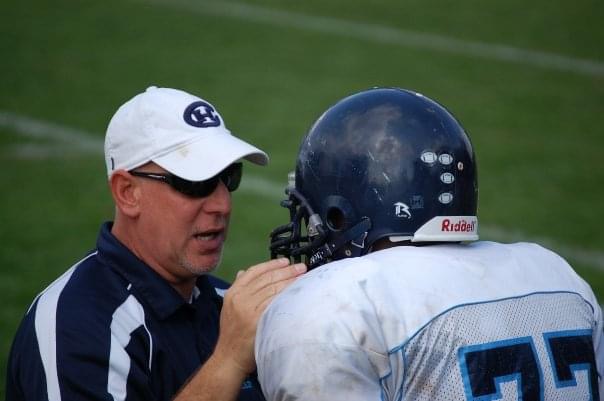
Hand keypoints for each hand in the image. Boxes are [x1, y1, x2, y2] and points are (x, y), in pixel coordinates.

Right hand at [214, 258, 306, 375]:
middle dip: (286, 271)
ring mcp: (247, 309)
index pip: (254, 272)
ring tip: (303, 277)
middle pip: (266, 278)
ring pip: (273, 289)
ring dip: (290, 281)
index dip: (272, 264)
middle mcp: (239, 298)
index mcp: (233, 292)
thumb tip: (243, 271)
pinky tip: (297, 292)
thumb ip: (238, 289)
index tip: (286, 261)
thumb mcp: (229, 306)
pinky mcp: (257, 320)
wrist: (229, 357)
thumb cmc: (233, 333)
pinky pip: (275, 303)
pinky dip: (287, 295)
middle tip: (301, 267)